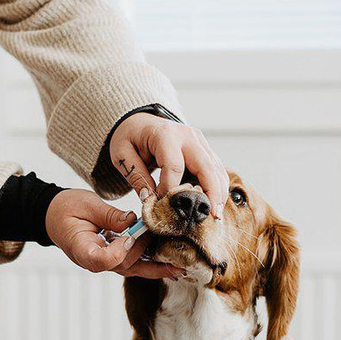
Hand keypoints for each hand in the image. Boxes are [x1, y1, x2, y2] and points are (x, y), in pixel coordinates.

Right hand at [45, 189, 183, 278]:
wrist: (54, 215)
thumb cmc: (66, 208)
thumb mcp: (86, 205)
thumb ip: (110, 215)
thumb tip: (133, 221)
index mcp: (81, 249)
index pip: (102, 260)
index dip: (119, 250)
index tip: (129, 235)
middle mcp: (94, 261)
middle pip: (123, 265)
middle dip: (145, 251)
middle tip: (165, 235)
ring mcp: (104, 263)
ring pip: (133, 269)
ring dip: (156, 268)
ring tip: (180, 266)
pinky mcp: (113, 258)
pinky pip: (134, 264)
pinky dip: (152, 265)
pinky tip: (171, 266)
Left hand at [110, 111, 229, 216]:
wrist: (139, 122)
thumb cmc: (130, 137)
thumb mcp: (122, 154)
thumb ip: (135, 176)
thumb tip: (149, 200)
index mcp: (164, 135)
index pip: (174, 166)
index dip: (170, 189)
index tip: (162, 205)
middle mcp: (187, 136)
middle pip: (205, 166)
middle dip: (211, 192)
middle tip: (212, 217)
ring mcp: (199, 141)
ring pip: (216, 168)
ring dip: (218, 192)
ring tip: (215, 215)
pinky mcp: (204, 149)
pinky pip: (216, 169)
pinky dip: (217, 187)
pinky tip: (214, 204)